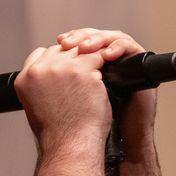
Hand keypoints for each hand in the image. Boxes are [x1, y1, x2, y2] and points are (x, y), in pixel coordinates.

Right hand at [14, 42, 111, 157]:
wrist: (69, 146)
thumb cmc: (57, 132)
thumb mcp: (36, 104)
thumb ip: (41, 82)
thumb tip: (56, 69)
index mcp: (25, 78)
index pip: (41, 53)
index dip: (56, 60)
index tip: (65, 71)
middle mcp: (40, 70)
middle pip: (62, 50)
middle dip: (74, 61)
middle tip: (82, 80)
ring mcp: (62, 69)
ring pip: (81, 52)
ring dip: (89, 65)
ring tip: (90, 85)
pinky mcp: (83, 72)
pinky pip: (98, 60)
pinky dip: (102, 71)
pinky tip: (98, 87)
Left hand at [57, 29, 157, 154]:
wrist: (117, 140)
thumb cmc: (90, 123)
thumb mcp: (69, 97)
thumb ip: (59, 79)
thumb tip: (37, 64)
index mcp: (89, 64)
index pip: (81, 40)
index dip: (71, 38)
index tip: (59, 40)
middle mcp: (108, 59)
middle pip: (95, 35)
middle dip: (81, 37)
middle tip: (69, 41)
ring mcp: (124, 60)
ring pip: (111, 36)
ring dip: (97, 40)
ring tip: (85, 48)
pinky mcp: (139, 65)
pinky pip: (129, 46)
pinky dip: (117, 48)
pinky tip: (106, 55)